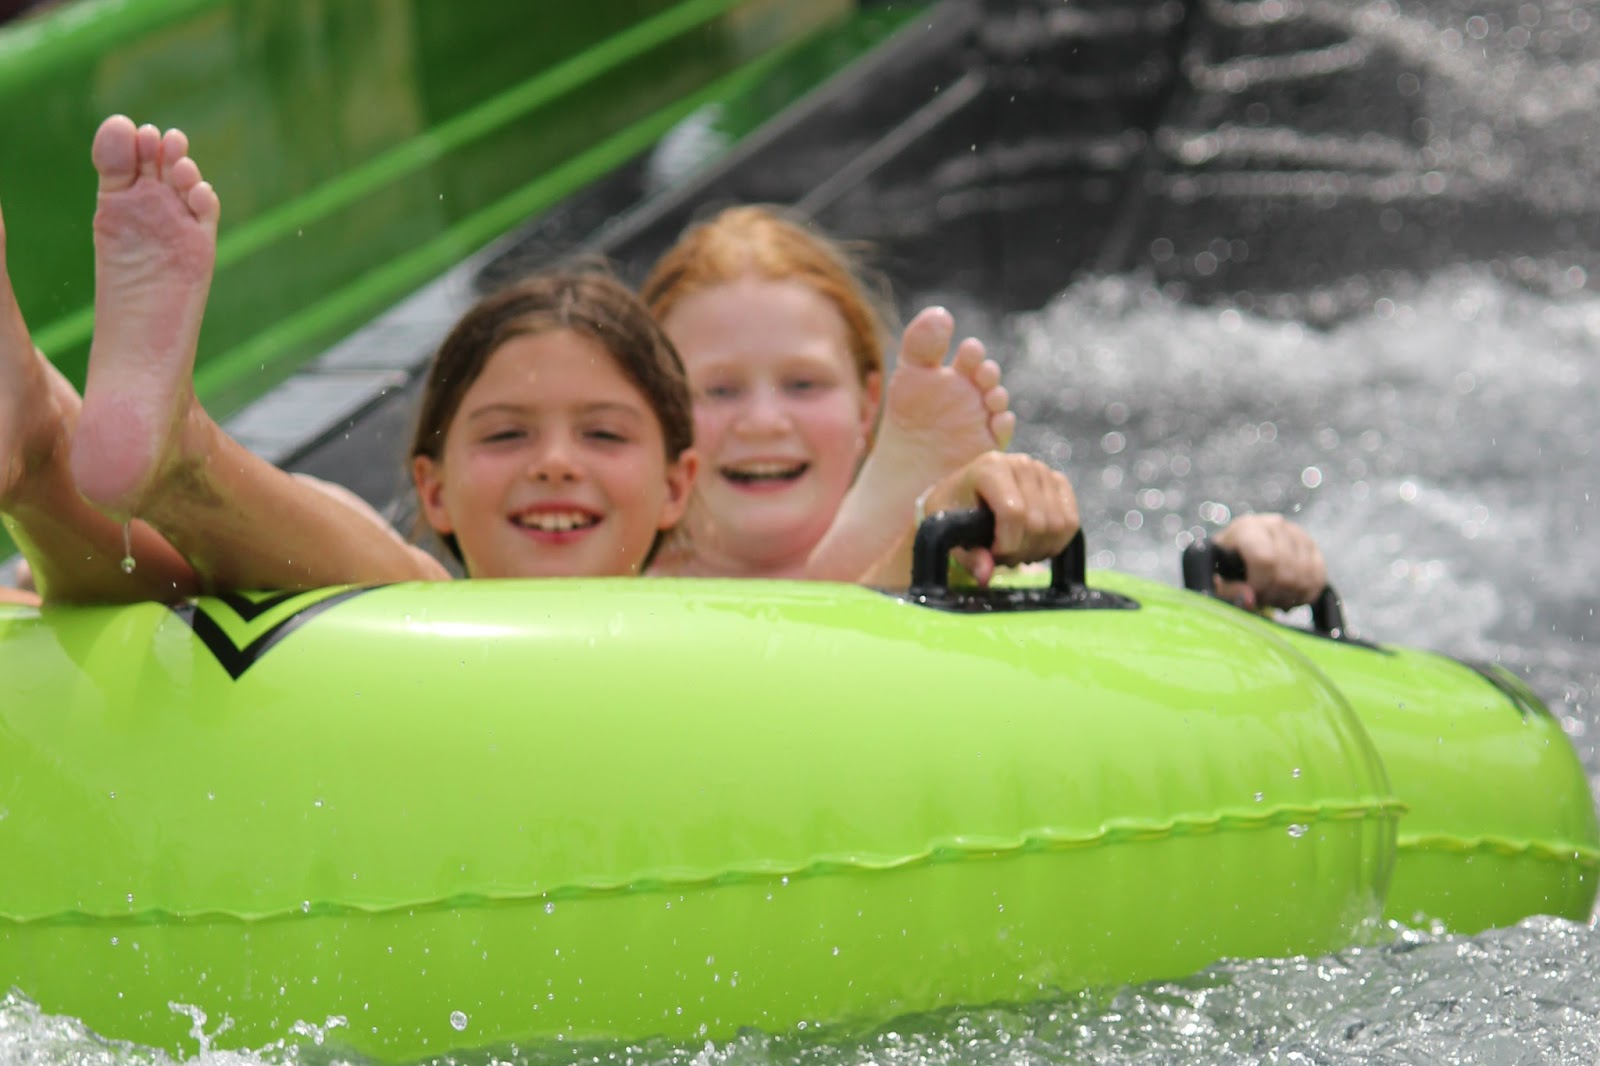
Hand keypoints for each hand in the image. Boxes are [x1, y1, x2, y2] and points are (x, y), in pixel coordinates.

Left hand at [920, 452, 1077, 585]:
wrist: (965, 491)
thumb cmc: (956, 511)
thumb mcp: (950, 532)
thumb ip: (969, 555)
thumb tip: (986, 575)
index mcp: (991, 468)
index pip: (1014, 513)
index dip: (1007, 545)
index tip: (992, 554)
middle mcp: (1021, 463)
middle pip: (1038, 522)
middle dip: (1021, 551)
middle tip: (1004, 556)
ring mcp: (1043, 471)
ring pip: (1059, 525)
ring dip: (1039, 549)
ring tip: (1018, 549)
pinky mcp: (1059, 482)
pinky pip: (1071, 522)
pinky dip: (1057, 542)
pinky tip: (1036, 544)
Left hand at [1212, 513, 1326, 609]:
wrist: (1237, 551)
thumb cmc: (1223, 568)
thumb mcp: (1217, 581)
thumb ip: (1230, 591)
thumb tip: (1250, 599)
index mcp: (1247, 529)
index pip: (1266, 559)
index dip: (1261, 585)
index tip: (1252, 595)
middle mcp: (1274, 525)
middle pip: (1287, 572)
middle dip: (1274, 595)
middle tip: (1262, 600)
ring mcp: (1297, 533)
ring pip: (1306, 576)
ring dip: (1290, 596)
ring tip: (1273, 597)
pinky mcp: (1312, 545)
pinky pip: (1319, 577)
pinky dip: (1305, 594)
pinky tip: (1288, 595)